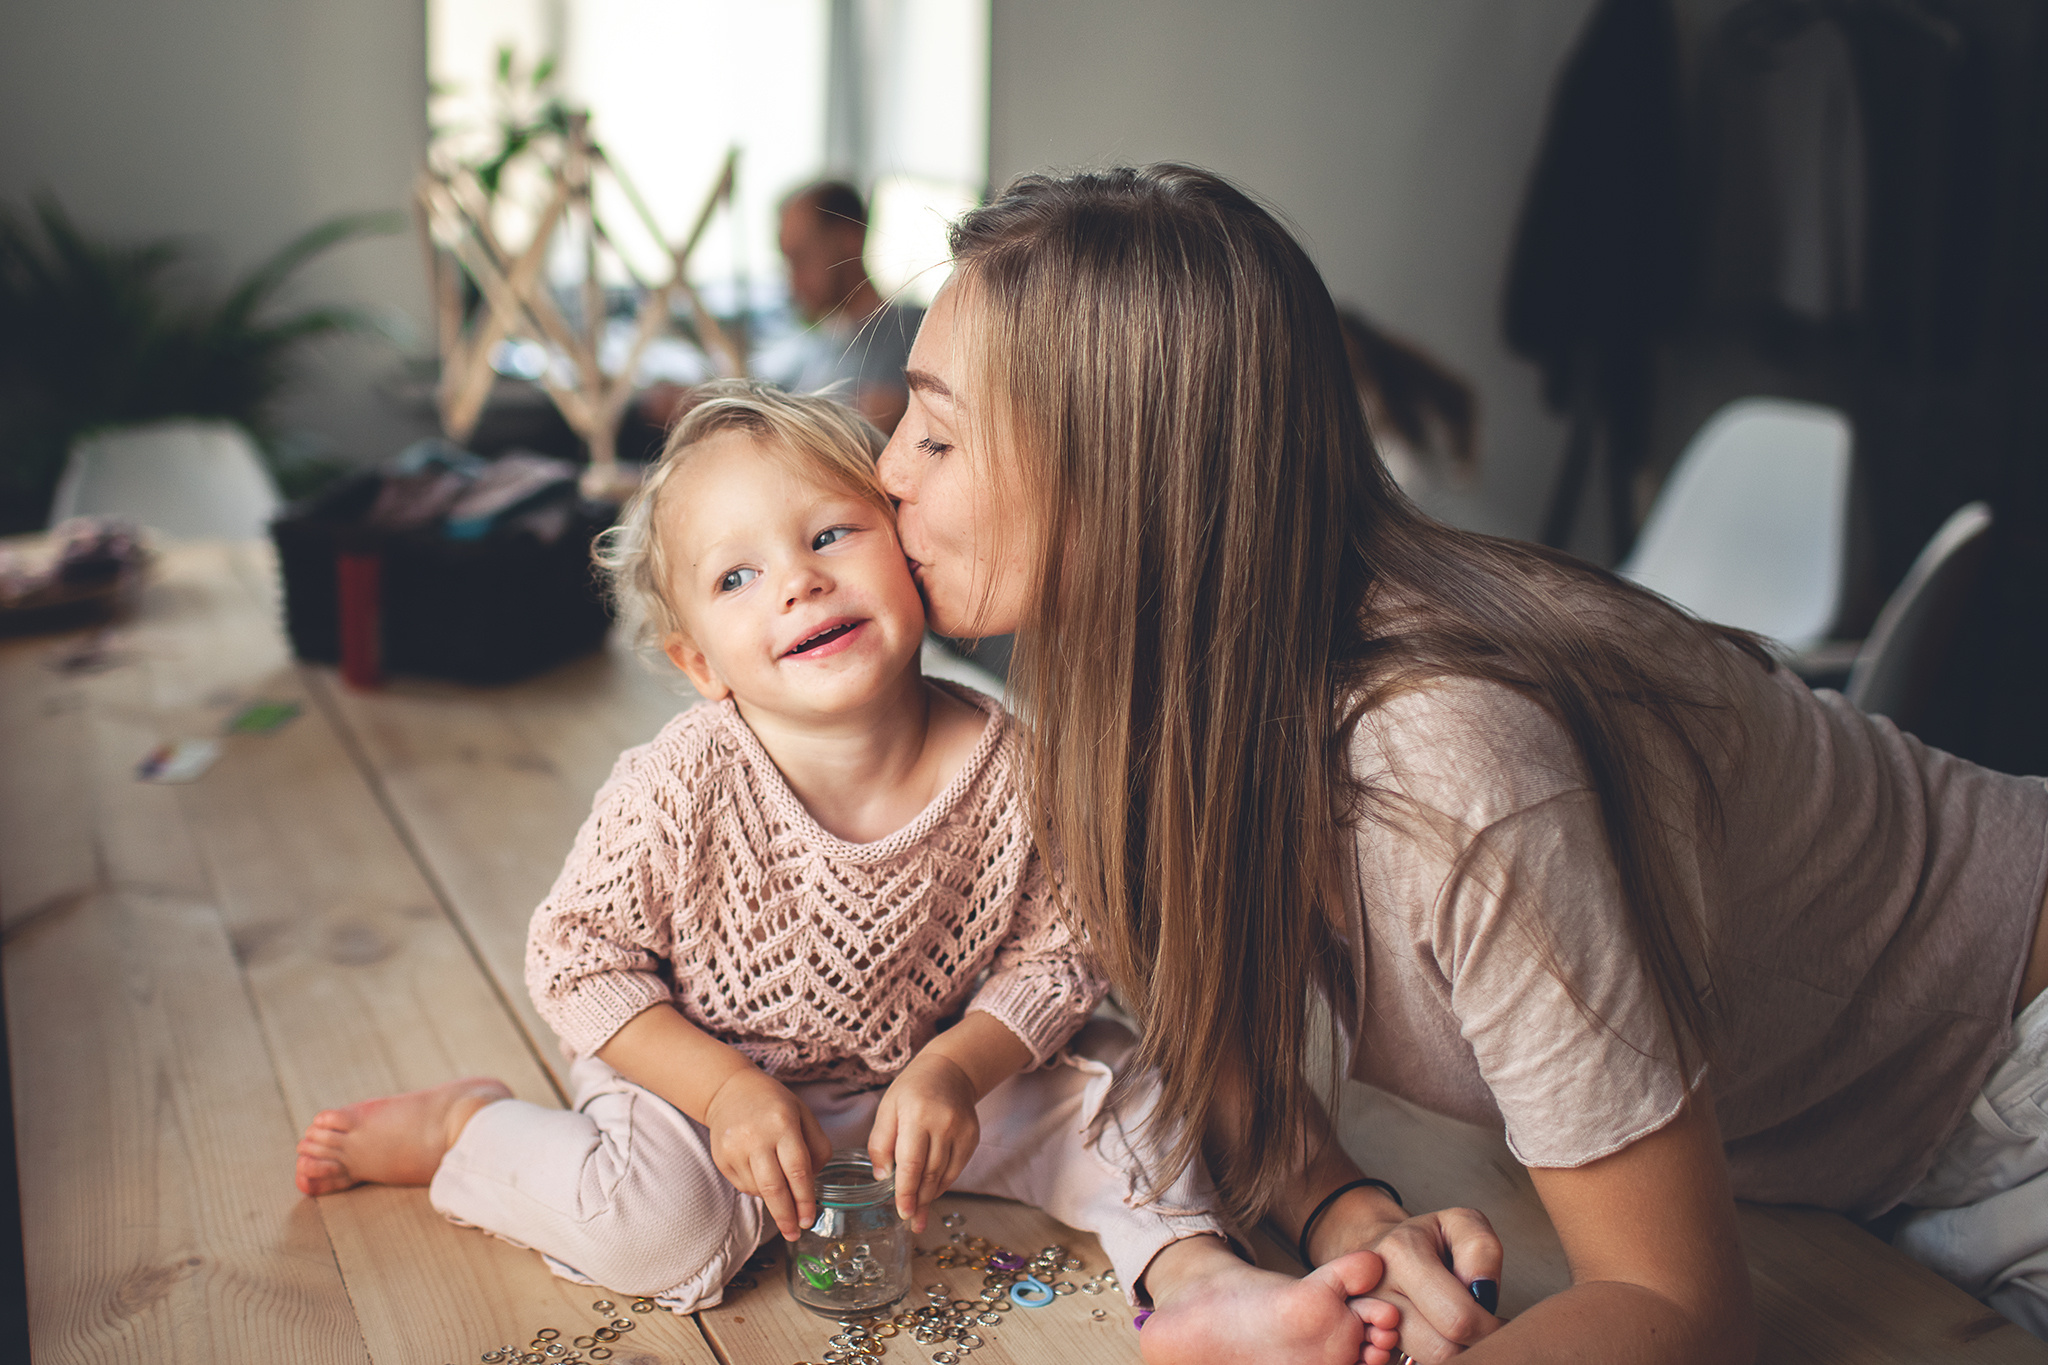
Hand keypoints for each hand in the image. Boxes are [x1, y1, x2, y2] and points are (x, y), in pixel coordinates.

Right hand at [705, 1067, 832, 1240]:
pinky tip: (764, 1177)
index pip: (797, 1170)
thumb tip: (813, 1183)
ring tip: (783, 1197)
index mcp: (783, 1124)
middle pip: (773, 1188)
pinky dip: (758, 1190)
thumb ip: (817, 1148)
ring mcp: (735, 1148)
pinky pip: (743, 1186)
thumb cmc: (774, 1104)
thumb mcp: (804, 1115)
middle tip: (795, 1233)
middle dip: (786, 1216)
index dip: (805, 1199)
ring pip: (758, 1190)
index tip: (809, 1219)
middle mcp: (756, 1137)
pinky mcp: (721, 1158)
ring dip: (774, 1201)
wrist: (730, 1090)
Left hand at [868, 1050, 980, 1230]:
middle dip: (919, 1201)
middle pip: (930, 1173)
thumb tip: (882, 1177)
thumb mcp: (887, 1109)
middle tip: (910, 1221)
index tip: (902, 1212)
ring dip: (931, 1198)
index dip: (906, 1191)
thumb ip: (880, 1143)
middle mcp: (943, 1123)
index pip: (911, 1163)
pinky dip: (943, 1184)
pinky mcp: (972, 1137)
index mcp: (917, 1115)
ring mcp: (962, 1131)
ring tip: (919, 1216)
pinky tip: (931, 1193)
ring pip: (945, 1175)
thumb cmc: (911, 1091)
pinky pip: (956, 1169)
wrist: (949, 1070)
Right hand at [1316, 1197, 1503, 1361]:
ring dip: (1455, 1348)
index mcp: (1400, 1253)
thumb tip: (1482, 1294)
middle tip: (1485, 1327)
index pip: (1457, 1318)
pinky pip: (1413, 1361)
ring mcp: (1366, 1319)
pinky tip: (1439, 1334)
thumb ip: (1482, 1250)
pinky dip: (1436, 1353)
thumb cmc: (1428, 1238)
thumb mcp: (1463, 1223)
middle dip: (1474, 1343)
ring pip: (1428, 1360)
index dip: (1490, 1328)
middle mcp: (1376, 1290)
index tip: (1501, 1322)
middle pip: (1442, 1349)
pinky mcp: (1368, 1340)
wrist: (1381, 1248)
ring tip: (1459, 1325)